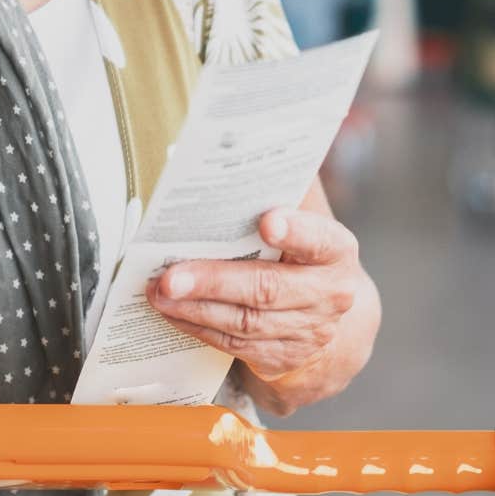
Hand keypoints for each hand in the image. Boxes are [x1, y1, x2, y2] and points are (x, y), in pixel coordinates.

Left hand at [147, 207, 374, 414]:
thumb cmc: (303, 251)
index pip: (318, 239)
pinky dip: (197, 327)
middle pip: (268, 289)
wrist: (329, 315)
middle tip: (171, 275)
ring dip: (194, 308)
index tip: (266, 220)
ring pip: (244, 322)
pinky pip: (233, 344)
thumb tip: (249, 138)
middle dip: (214, 281)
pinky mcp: (280, 357)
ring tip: (158, 291)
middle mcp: (328, 295)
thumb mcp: (306, 217)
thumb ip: (285, 187)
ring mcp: (305, 332)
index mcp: (336, 251)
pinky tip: (171, 311)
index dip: (295, 231)